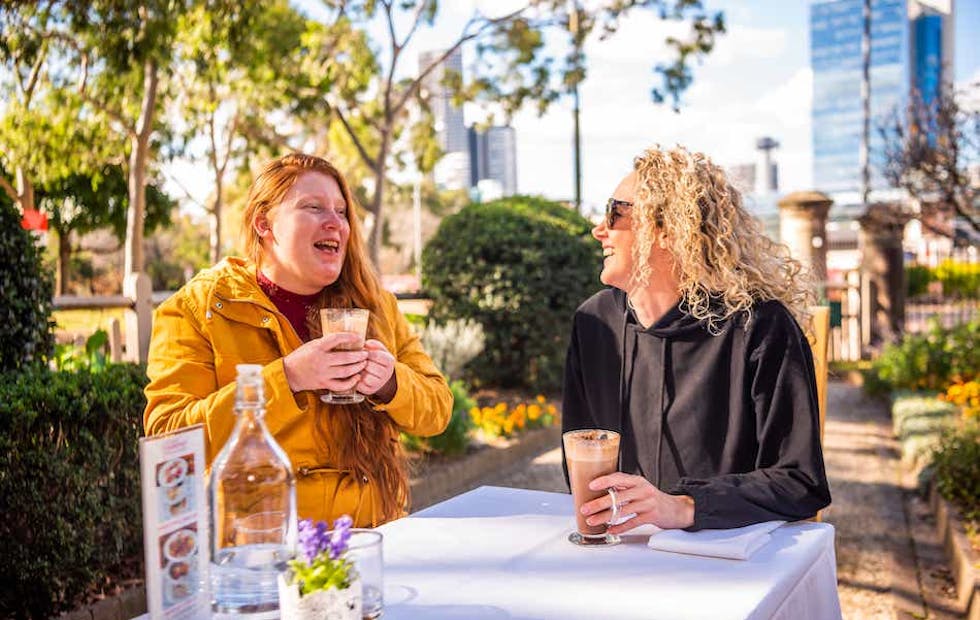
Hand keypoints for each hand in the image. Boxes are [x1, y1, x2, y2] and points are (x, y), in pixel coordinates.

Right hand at [282, 332, 367, 392]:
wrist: (288, 374)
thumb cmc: (300, 357)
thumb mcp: (311, 345)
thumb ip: (326, 343)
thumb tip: (344, 339)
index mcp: (317, 348)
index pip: (336, 339)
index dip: (349, 337)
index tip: (358, 337)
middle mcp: (321, 360)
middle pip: (345, 357)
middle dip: (359, 355)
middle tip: (366, 353)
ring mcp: (323, 373)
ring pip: (346, 371)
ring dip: (358, 367)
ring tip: (364, 363)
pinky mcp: (323, 384)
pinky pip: (340, 385)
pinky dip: (351, 382)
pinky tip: (357, 377)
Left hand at [356, 339, 396, 402]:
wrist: (379, 376)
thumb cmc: (376, 359)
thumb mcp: (378, 349)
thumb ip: (374, 344)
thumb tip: (366, 344)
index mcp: (390, 360)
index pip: (376, 355)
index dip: (366, 353)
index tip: (362, 352)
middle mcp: (387, 373)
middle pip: (369, 366)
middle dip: (361, 362)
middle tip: (357, 360)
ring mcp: (379, 383)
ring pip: (365, 377)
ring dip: (358, 372)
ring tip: (357, 368)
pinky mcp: (370, 390)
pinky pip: (360, 385)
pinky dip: (356, 380)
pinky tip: (356, 375)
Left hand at [580, 472, 694, 533]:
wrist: (677, 509)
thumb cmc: (653, 499)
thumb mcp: (640, 489)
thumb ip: (624, 489)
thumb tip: (599, 494)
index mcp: (637, 481)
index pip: (618, 477)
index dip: (604, 481)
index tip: (591, 486)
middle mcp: (642, 490)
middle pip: (618, 496)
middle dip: (599, 503)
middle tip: (585, 509)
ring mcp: (648, 503)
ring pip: (622, 510)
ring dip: (605, 517)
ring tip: (593, 521)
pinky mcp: (652, 516)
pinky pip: (633, 522)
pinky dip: (620, 527)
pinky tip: (611, 530)